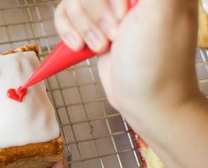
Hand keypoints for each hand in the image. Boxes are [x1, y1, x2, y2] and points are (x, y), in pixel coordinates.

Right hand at [56, 1, 207, 167]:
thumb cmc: (155, 66)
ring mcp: (109, 13)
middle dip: (93, 13)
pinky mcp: (93, 31)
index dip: (105, 0)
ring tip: (99, 46)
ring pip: (72, 3)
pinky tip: (84, 47)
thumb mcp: (157, 10)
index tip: (121, 20)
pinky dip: (67, 33)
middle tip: (113, 36)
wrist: (146, 102)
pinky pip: (65, 18)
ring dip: (79, 26)